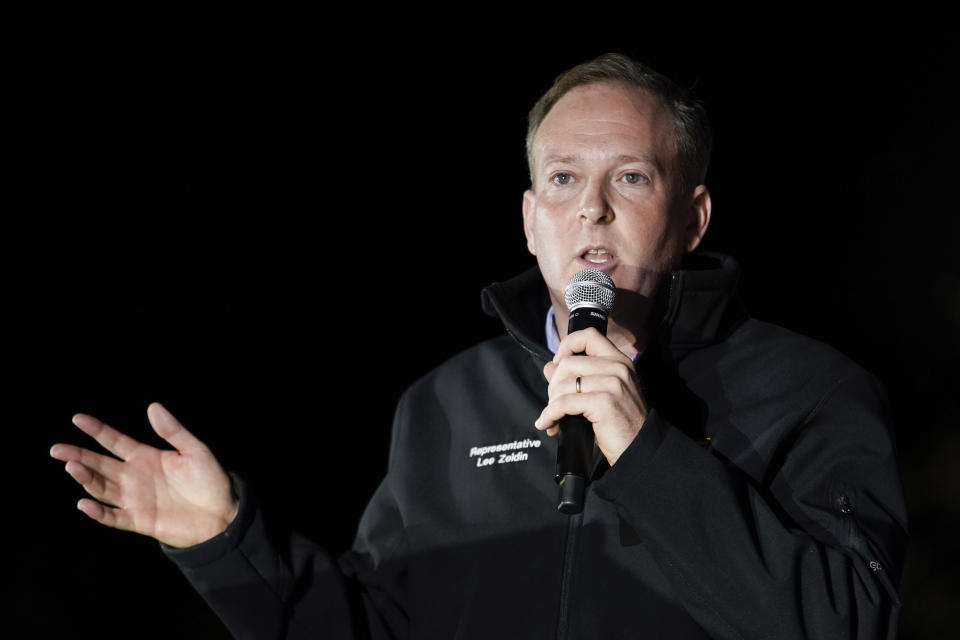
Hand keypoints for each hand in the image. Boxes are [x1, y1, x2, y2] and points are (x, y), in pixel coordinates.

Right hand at [50, 402, 237, 547]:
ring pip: (102, 488)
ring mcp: (134, 499)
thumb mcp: (195, 451)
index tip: (78, 418)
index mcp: (146, 457)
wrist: (222, 514)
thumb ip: (173, 432)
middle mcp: (134, 477)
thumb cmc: (210, 480)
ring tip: (73, 467)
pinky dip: (98, 512)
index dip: (97, 430)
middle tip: (57, 449)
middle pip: (100, 464)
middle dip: (78, 456)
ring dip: (86, 479)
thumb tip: (152, 406)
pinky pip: (113, 516)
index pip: (114, 441)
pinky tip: (84, 503)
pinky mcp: (138, 520)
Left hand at [535, 328, 647, 464]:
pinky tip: (549, 423)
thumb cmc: (620, 423)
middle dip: (553, 385)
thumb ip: (577, 376)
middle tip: (554, 403)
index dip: (567, 345)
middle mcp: (618, 368)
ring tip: (552, 417)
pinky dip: (551, 413)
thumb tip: (549, 366)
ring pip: (563, 383)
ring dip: (551, 403)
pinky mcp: (604, 402)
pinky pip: (565, 403)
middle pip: (568, 363)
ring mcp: (613, 384)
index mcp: (619, 361)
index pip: (588, 336)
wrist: (639, 448)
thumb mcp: (602, 393)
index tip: (557, 362)